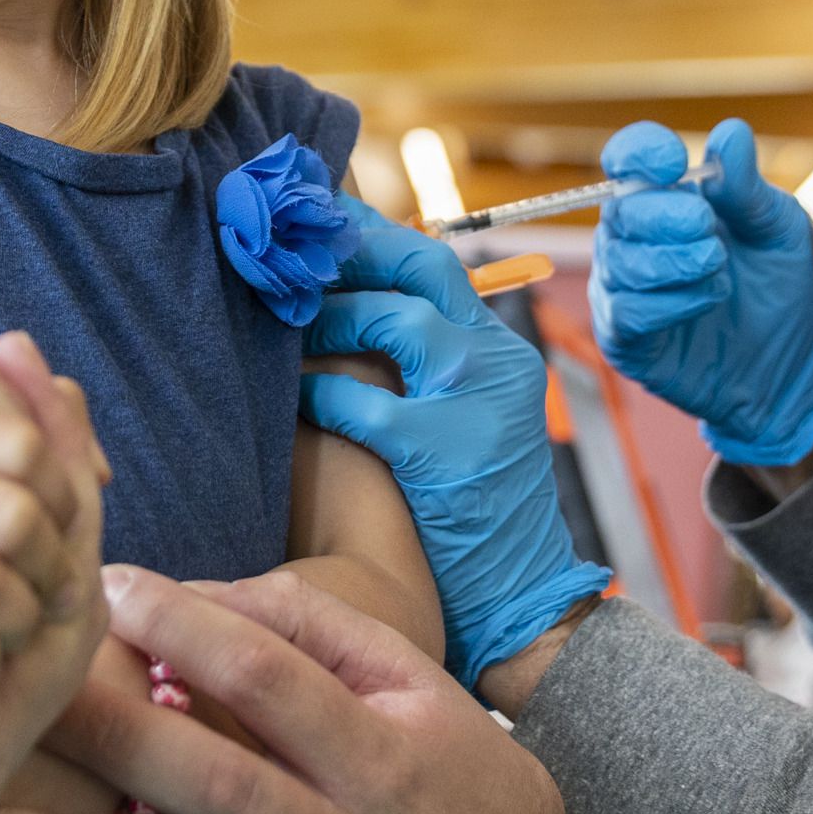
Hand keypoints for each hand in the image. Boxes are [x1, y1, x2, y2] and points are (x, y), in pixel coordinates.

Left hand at [0, 566, 572, 813]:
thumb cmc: (442, 760)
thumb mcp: (404, 675)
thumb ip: (304, 626)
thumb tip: (190, 593)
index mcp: (383, 758)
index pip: (275, 682)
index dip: (190, 628)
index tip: (113, 586)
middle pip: (220, 791)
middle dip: (116, 745)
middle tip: (29, 705)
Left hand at [300, 203, 609, 686]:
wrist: (524, 598)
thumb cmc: (474, 514)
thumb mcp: (470, 422)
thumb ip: (426, 369)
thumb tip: (341, 314)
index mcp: (502, 350)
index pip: (439, 265)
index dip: (376, 236)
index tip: (322, 215)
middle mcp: (496, 361)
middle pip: (424, 268)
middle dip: (355, 247)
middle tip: (294, 242)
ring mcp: (477, 402)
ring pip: (397, 320)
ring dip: (332, 315)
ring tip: (287, 319)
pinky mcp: (448, 451)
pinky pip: (367, 402)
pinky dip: (321, 392)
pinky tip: (292, 396)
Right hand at [590, 117, 812, 464]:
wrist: (794, 362)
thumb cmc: (779, 285)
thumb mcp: (778, 228)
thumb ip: (748, 187)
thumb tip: (729, 132)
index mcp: (666, 198)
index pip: (627, 158)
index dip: (640, 152)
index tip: (674, 161)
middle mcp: (633, 238)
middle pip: (619, 210)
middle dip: (666, 216)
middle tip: (711, 232)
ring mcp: (623, 288)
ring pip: (620, 262)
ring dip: (675, 262)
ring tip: (719, 270)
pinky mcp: (625, 338)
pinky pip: (626, 311)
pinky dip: (671, 302)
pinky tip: (708, 300)